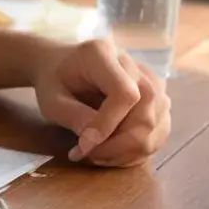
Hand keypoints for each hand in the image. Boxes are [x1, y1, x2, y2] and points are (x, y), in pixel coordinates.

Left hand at [31, 38, 170, 166]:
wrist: (64, 68)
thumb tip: (96, 140)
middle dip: (119, 144)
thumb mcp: (50, 98)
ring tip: (97, 155)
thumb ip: (71, 114)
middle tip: (89, 155)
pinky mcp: (159, 99)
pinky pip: (159, 132)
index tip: (85, 145)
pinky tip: (112, 152)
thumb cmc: (55, 81)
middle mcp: (134, 64)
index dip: (109, 124)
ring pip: (156, 126)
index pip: (124, 93)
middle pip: (146, 113)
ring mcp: (151, 81)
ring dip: (129, 151)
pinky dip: (138, 150)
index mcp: (102, 53)